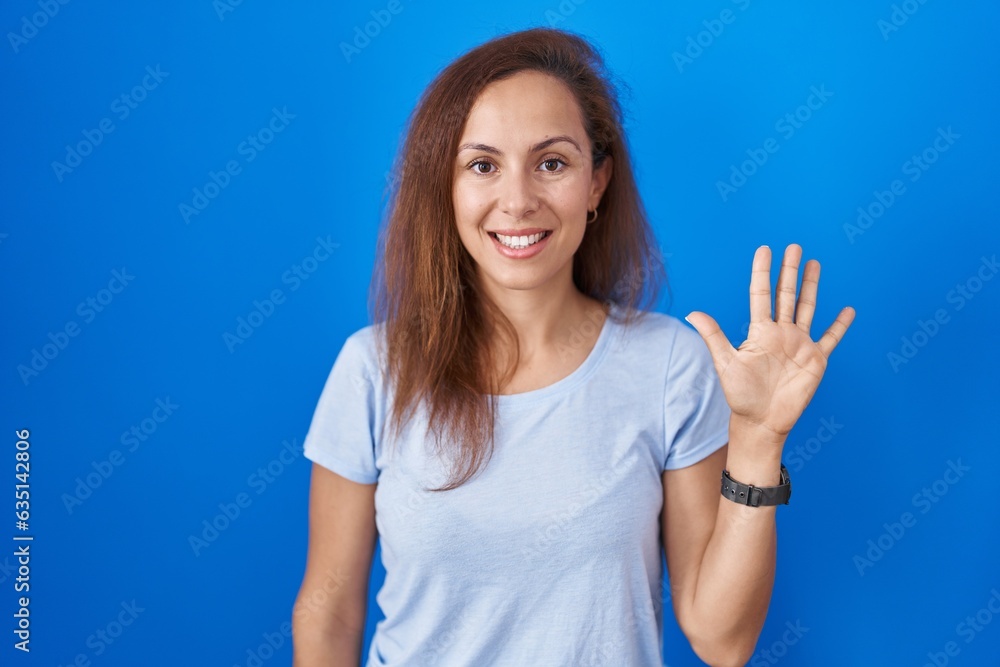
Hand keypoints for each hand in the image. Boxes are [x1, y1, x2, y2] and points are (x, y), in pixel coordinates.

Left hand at [685, 244, 854, 439]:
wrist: (761, 421)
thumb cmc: (740, 395)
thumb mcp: (725, 363)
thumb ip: (713, 336)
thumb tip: (691, 313)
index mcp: (760, 331)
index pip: (761, 294)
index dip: (763, 272)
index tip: (765, 249)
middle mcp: (780, 333)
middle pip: (786, 295)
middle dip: (790, 270)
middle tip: (794, 246)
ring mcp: (799, 344)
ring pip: (808, 308)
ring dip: (812, 286)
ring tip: (814, 263)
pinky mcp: (816, 360)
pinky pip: (831, 338)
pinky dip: (840, 325)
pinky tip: (848, 310)